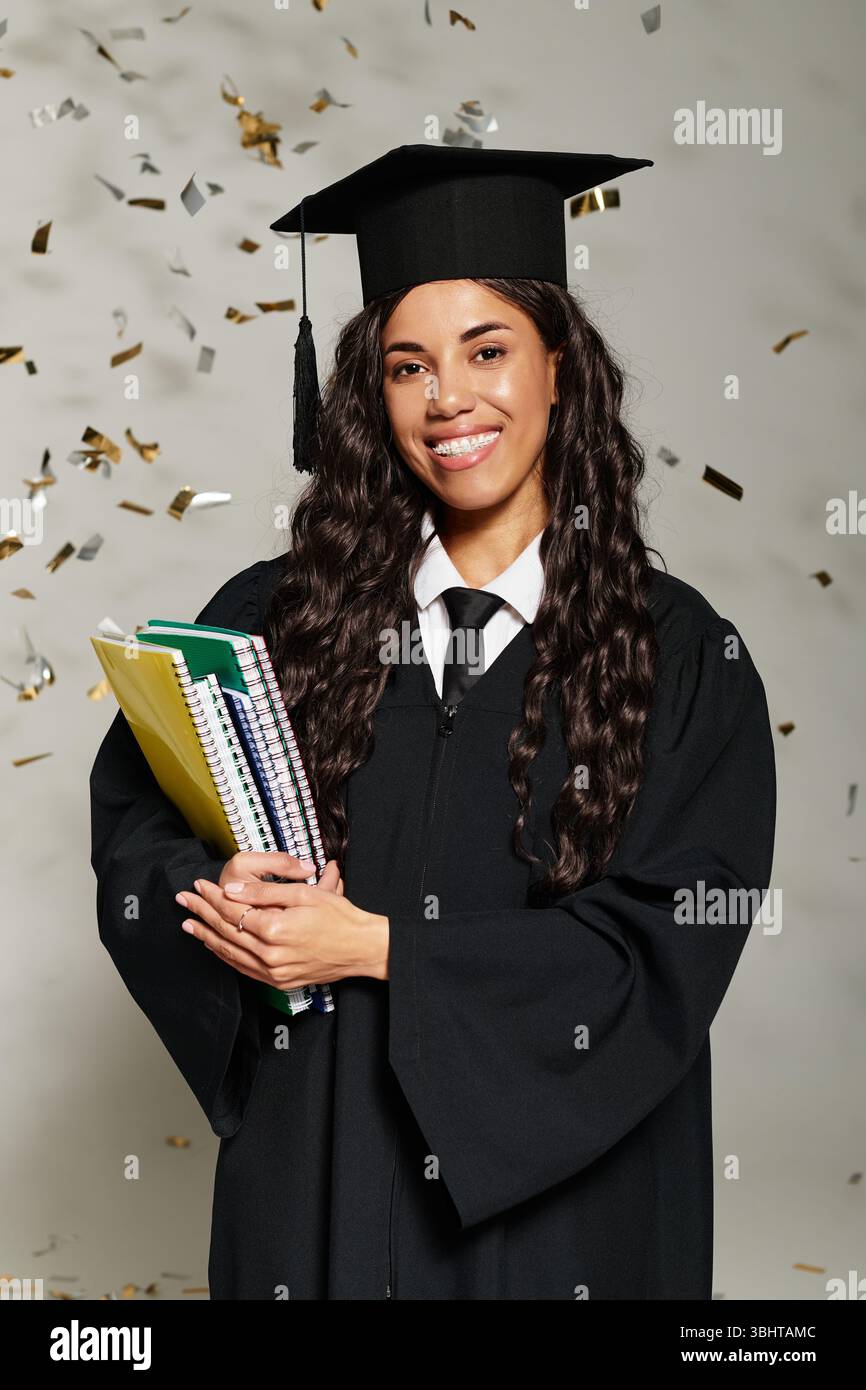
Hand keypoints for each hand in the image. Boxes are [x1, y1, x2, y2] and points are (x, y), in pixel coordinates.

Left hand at [174, 852, 389, 987]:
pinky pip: (243, 969)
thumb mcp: (303, 894)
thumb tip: (231, 890)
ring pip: (230, 953)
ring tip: (189, 924)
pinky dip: (225, 956)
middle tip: (184, 900)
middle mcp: (269, 955)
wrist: (362, 948)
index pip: (233, 910)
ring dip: (207, 936)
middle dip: (202, 913)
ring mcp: (273, 972)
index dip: (213, 896)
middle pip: (226, 931)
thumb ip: (264, 892)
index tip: (199, 885)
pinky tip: (215, 946)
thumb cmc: (339, 918)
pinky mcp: (278, 982)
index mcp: (274, 930)